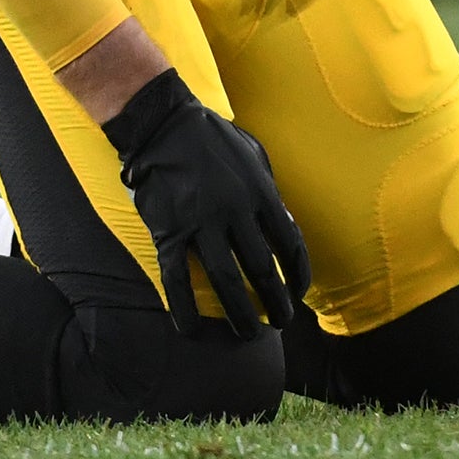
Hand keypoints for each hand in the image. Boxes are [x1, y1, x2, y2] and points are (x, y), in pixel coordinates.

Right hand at [102, 68, 309, 338]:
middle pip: (261, 269)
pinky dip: (183, 305)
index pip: (289, 244)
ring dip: (240, 312)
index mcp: (259, 192)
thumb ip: (272, 190)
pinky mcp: (169, 229)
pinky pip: (176, 275)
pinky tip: (190, 328)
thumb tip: (289, 226)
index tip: (298, 295)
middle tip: (279, 323)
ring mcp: (200, 222)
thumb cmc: (211, 136)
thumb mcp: (254, 154)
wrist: (160, 124)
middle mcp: (234, 211)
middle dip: (275, 302)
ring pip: (225, 279)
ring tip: (249, 334)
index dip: (298, 275)